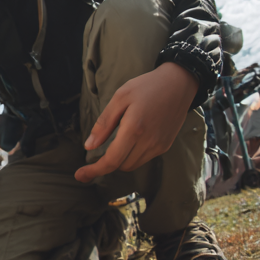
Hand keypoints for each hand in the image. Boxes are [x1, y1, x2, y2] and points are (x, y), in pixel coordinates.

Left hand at [74, 62, 197, 182]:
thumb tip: (89, 146)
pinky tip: (131, 139)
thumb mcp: (120, 98)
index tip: (80, 175)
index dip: (94, 171)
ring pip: (133, 164)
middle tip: (96, 155)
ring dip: (120, 160)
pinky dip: (133, 155)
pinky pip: (144, 158)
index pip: (112, 160)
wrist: (179, 83)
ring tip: (116, 142)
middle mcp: (149, 142)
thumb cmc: (147, 87)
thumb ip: (104, 124)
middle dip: (107, 163)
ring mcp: (159, 145)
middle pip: (121, 166)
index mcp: (134, 129)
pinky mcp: (165, 145)